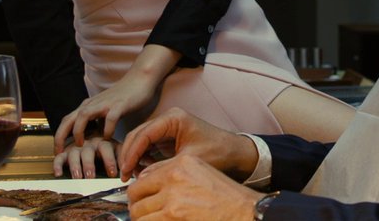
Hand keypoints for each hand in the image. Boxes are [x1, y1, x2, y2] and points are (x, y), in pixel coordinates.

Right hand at [53, 135, 118, 178]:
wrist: (90, 129)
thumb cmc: (106, 146)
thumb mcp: (117, 149)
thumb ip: (123, 157)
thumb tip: (131, 171)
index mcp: (102, 141)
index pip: (106, 148)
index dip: (109, 160)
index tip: (113, 173)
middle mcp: (88, 143)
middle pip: (87, 152)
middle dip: (89, 165)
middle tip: (91, 176)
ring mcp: (76, 147)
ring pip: (73, 155)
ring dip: (75, 166)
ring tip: (77, 177)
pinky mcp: (65, 152)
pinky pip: (59, 157)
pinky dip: (57, 165)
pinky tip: (58, 174)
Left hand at [55, 44, 180, 148]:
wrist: (140, 79)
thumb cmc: (123, 96)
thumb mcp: (105, 109)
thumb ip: (97, 121)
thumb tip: (93, 138)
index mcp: (88, 106)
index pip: (67, 120)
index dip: (59, 136)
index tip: (57, 151)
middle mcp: (92, 104)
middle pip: (70, 118)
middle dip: (61, 136)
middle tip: (60, 152)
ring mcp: (105, 104)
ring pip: (83, 116)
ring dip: (79, 131)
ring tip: (81, 145)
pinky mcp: (119, 105)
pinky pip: (109, 118)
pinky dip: (107, 129)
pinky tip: (108, 138)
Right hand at [118, 107, 256, 181]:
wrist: (234, 153)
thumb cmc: (218, 152)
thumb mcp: (189, 160)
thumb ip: (163, 167)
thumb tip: (141, 178)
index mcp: (173, 118)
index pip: (144, 133)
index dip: (132, 152)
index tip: (125, 169)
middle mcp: (168, 120)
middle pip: (139, 135)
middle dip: (129, 155)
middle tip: (124, 175)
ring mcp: (167, 128)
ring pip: (142, 141)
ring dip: (135, 158)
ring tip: (132, 176)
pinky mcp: (168, 139)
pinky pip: (149, 147)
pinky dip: (143, 159)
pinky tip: (142, 172)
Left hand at [127, 154, 262, 220]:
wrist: (243, 211)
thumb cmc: (226, 196)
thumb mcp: (200, 173)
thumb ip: (172, 174)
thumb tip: (145, 183)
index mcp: (180, 164)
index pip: (143, 177)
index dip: (138, 193)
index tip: (140, 200)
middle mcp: (173, 177)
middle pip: (135, 194)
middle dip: (137, 207)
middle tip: (143, 215)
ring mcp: (172, 199)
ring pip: (138, 213)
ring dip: (142, 219)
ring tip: (152, 220)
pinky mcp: (173, 216)